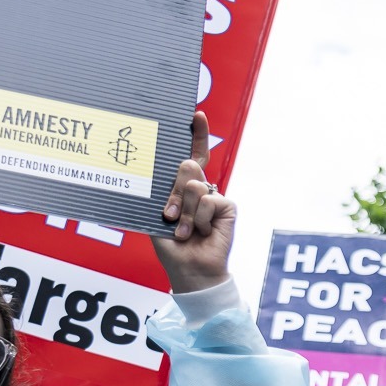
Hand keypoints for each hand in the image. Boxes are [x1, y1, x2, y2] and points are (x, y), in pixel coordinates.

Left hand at [153, 112, 235, 292]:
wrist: (190, 270)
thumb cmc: (171, 245)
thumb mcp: (158, 215)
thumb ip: (166, 192)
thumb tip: (180, 170)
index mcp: (181, 188)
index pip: (190, 156)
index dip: (195, 135)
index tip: (193, 114)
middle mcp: (200, 189)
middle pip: (187, 167)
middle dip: (175, 192)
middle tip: (170, 215)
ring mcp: (215, 197)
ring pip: (195, 185)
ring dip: (185, 212)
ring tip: (184, 231)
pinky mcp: (227, 207)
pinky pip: (209, 200)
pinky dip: (199, 220)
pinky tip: (200, 233)